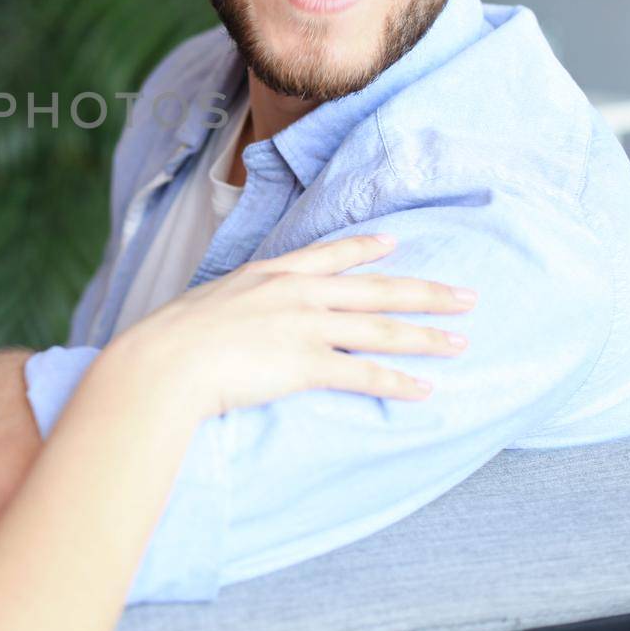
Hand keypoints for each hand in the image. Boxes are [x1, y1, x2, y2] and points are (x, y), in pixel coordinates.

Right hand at [114, 234, 475, 419]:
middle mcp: (296, 293)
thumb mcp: (205, 305)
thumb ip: (233, 307)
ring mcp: (304, 326)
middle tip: (465, 295)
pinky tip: (424, 389)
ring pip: (380, 329)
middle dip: (424, 293)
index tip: (394, 241)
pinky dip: (397, 382)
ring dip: (425, 336)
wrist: (164, 360)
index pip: (329, 255)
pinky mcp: (305, 364)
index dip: (365, 248)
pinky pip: (363, 374)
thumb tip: (230, 319)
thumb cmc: (171, 339)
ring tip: (460, 342)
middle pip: (375, 289)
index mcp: (270, 273)